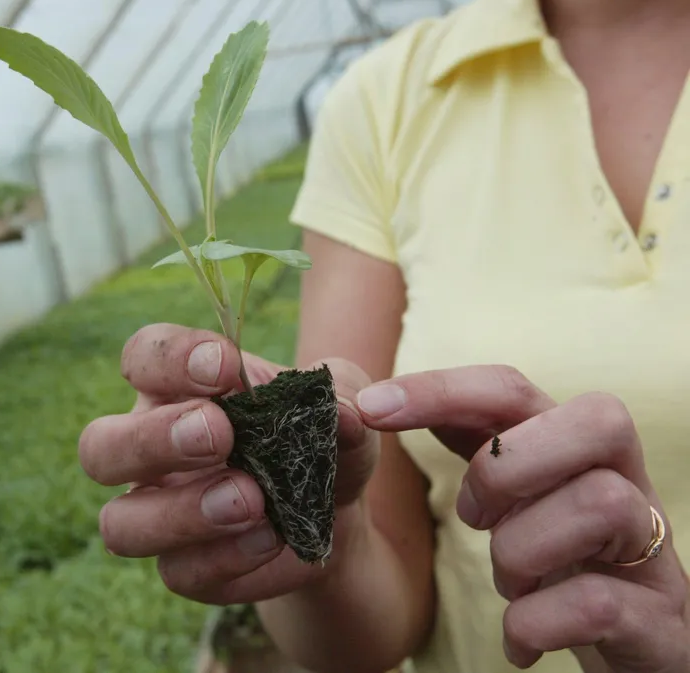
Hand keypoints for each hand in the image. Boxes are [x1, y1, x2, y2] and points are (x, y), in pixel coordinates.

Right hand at [78, 324, 379, 604]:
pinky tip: (273, 537)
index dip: (170, 357)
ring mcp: (160, 514)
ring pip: (120, 525)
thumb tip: (346, 413)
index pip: (142, 357)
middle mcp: (152, 450)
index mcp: (178, 388)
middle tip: (217, 434)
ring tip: (249, 499)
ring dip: (181, 512)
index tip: (224, 365)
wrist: (336, 508)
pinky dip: (228, 557)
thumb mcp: (342, 405)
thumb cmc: (322, 435)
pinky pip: (181, 573)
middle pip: (100, 447)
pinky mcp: (186, 567)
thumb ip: (342, 400)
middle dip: (155, 439)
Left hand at [357, 365, 689, 671]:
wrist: (630, 644)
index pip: (512, 388)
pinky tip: (521, 638)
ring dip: (522, 551)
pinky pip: (600, 603)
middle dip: (507, 467)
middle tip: (476, 516)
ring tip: (511, 580)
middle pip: (596, 418)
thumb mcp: (516, 492)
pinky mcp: (662, 618)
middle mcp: (625, 482)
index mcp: (576, 449)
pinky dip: (535, 622)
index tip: (373, 406)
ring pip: (600, 503)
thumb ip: (476, 442)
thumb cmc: (559, 558)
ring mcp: (651, 548)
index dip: (442, 388)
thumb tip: (402, 397)